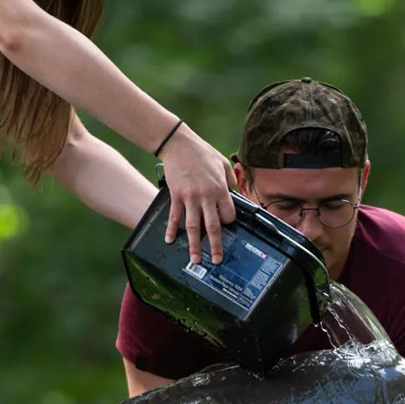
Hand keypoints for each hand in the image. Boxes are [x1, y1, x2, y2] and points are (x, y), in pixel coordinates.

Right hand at [158, 123, 236, 264]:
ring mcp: (190, 197)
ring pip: (193, 227)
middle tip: (218, 260)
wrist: (178, 143)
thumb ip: (231, 180)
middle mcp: (206, 196)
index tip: (226, 225)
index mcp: (220, 189)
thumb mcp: (223, 163)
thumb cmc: (202, 152)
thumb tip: (234, 194)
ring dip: (195, 245)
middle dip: (216, 246)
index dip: (229, 222)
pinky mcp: (176, 196)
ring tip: (196, 260)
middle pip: (213, 226)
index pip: (228, 214)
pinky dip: (171, 229)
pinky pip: (174, 216)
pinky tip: (170, 241)